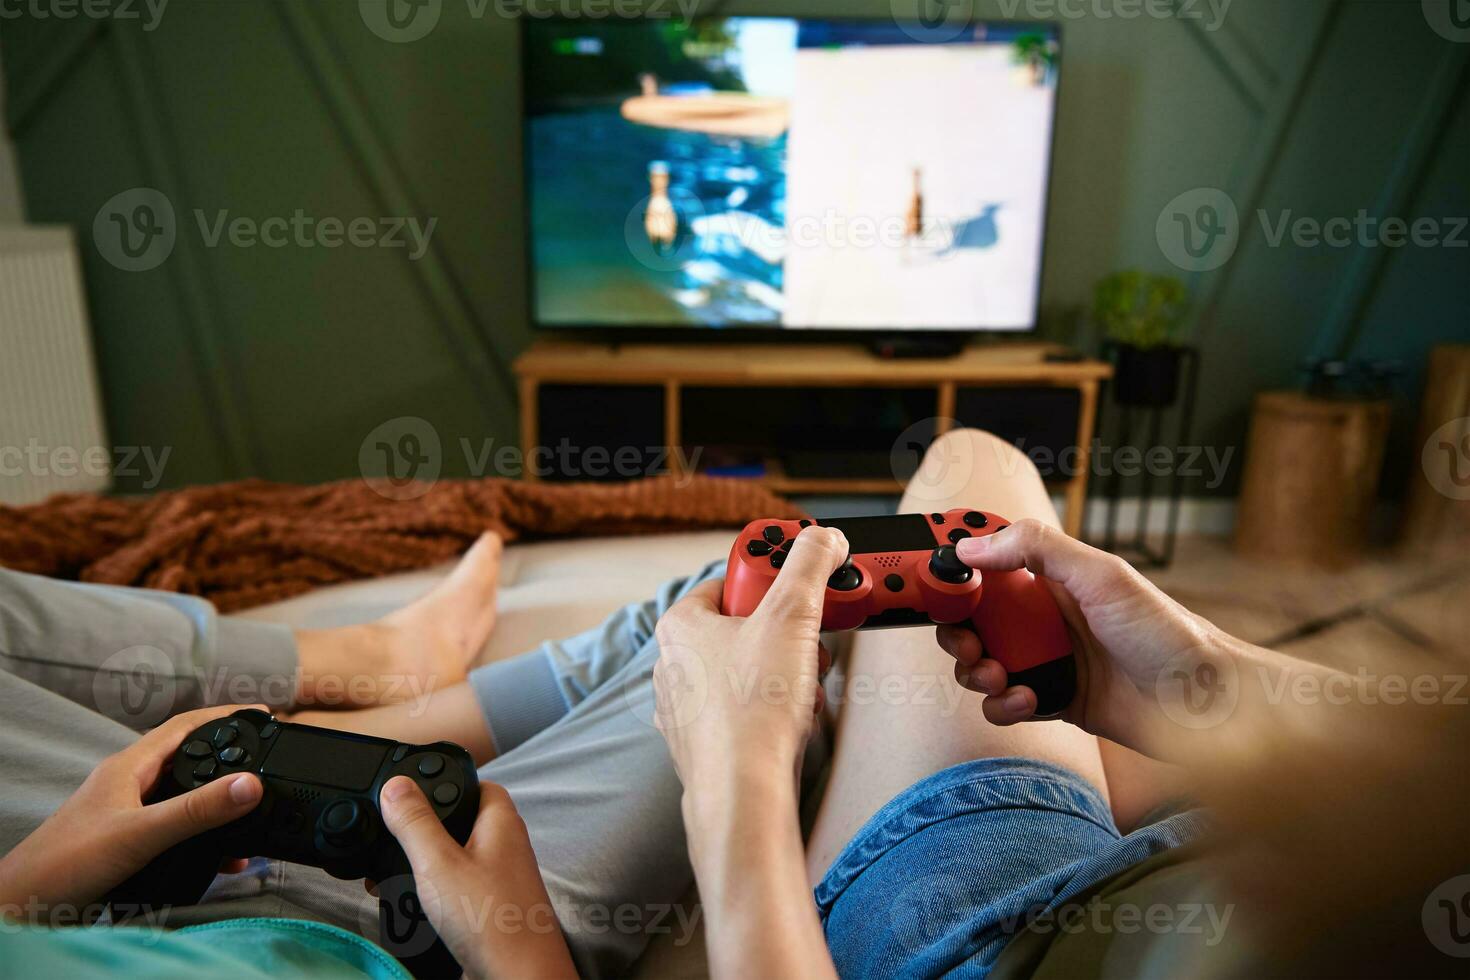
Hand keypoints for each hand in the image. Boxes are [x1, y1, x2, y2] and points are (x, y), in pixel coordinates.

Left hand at [0, 705, 265, 919]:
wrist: (24, 904)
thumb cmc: (67, 863)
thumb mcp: (142, 833)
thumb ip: (197, 811)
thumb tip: (251, 785)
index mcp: (129, 767)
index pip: (186, 727)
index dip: (226, 715)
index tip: (262, 714)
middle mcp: (128, 784)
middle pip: (188, 758)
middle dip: (230, 757)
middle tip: (267, 759)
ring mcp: (126, 812)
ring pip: (183, 795)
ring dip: (217, 801)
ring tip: (252, 812)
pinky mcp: (125, 841)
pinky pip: (174, 826)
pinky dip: (202, 834)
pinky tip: (220, 854)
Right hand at [378, 777, 574, 979]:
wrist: (518, 978)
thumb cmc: (493, 920)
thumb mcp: (439, 863)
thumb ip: (415, 823)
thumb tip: (396, 786)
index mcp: (500, 821)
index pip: (474, 783)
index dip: (442, 782)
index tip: (407, 792)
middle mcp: (504, 846)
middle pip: (458, 821)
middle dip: (422, 831)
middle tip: (394, 841)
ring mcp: (499, 879)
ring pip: (452, 859)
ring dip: (422, 867)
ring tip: (394, 879)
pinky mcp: (489, 908)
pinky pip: (455, 890)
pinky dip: (431, 895)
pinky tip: (412, 908)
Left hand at [652, 526, 845, 794]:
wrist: (744, 793)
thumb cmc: (752, 707)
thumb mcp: (791, 615)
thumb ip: (808, 566)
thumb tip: (822, 539)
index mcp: (681, 625)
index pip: (730, 580)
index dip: (772, 580)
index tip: (801, 585)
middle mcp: (675, 665)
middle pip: (745, 627)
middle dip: (789, 634)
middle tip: (810, 641)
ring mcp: (688, 708)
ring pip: (749, 671)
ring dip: (788, 673)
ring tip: (804, 686)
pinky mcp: (706, 744)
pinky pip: (748, 710)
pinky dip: (776, 710)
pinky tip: (793, 720)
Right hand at [938, 520, 1219, 755]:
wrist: (1204, 705)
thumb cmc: (1167, 632)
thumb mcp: (1103, 575)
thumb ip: (1038, 549)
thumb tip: (974, 545)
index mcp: (1051, 577)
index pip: (987, 562)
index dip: (953, 567)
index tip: (931, 577)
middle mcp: (1042, 615)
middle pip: (971, 616)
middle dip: (956, 629)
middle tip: (965, 641)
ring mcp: (1045, 658)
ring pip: (979, 661)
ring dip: (975, 670)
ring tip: (997, 675)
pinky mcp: (1052, 699)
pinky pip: (1003, 702)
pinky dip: (1002, 704)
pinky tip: (1027, 701)